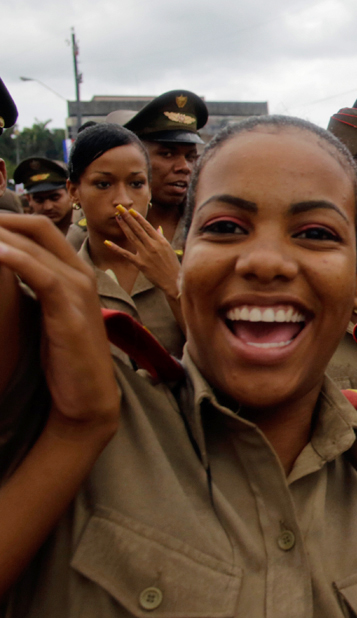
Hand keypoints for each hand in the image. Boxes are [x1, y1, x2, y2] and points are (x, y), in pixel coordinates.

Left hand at [0, 215, 118, 432]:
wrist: (88, 397)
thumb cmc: (64, 358)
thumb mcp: (46, 314)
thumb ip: (32, 288)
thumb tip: (1, 271)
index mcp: (75, 272)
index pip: (40, 228)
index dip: (6, 220)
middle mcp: (81, 274)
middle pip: (38, 227)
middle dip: (0, 220)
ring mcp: (79, 291)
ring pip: (36, 246)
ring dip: (1, 235)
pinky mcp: (70, 312)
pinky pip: (41, 275)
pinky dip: (16, 259)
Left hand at [105, 206, 181, 299]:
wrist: (174, 280)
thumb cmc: (173, 264)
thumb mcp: (169, 249)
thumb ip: (161, 237)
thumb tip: (157, 228)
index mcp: (160, 241)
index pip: (147, 226)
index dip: (138, 217)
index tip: (131, 210)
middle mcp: (152, 245)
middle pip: (137, 228)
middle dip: (128, 217)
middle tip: (119, 208)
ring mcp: (145, 254)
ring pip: (132, 237)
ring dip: (123, 226)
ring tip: (117, 217)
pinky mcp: (140, 263)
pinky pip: (125, 254)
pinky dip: (115, 248)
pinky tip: (107, 242)